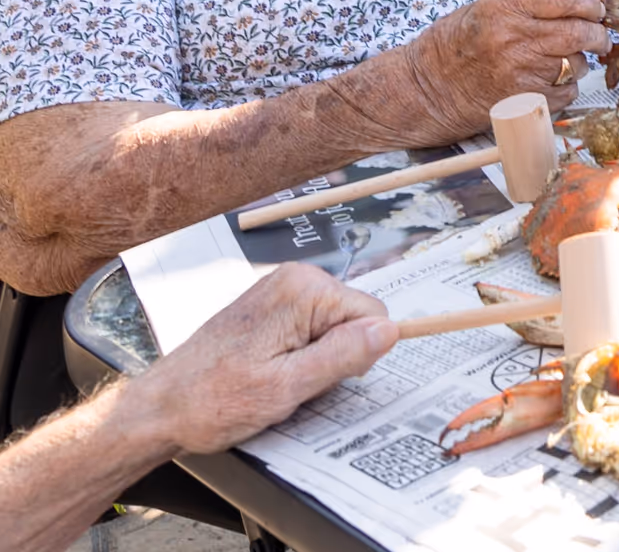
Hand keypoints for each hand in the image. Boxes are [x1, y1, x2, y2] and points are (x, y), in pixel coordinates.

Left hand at [132, 266, 395, 456]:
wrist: (160, 407)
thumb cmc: (214, 401)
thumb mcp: (285, 388)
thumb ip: (342, 355)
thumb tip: (391, 330)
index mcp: (305, 289)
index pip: (372, 315)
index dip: (355, 355)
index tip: (317, 380)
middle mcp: (296, 277)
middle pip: (352, 318)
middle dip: (332, 357)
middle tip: (289, 384)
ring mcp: (280, 289)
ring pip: (332, 327)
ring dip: (314, 359)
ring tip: (274, 380)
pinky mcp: (270, 304)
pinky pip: (310, 327)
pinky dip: (298, 354)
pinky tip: (268, 371)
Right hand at [384, 0, 612, 139]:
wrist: (427, 86)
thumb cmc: (460, 42)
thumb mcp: (491, 5)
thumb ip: (536, 1)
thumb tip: (583, 1)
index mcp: (505, 6)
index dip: (590, 2)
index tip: (596, 7)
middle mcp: (514, 38)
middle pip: (579, 32)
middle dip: (597, 33)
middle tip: (598, 34)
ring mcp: (519, 73)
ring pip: (577, 64)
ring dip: (581, 61)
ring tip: (564, 58)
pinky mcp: (522, 102)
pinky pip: (567, 93)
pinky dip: (568, 86)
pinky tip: (552, 80)